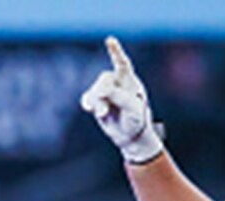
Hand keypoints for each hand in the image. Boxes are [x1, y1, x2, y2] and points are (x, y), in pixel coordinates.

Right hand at [79, 37, 163, 164]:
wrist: (131, 136)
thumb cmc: (136, 119)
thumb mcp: (132, 108)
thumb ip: (118, 96)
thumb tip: (102, 90)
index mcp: (130, 81)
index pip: (123, 64)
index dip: (116, 52)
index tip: (110, 40)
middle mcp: (117, 83)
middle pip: (105, 79)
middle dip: (103, 92)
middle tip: (105, 108)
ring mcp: (107, 93)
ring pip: (96, 90)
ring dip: (97, 102)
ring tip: (102, 114)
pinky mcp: (98, 102)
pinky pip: (88, 98)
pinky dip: (88, 103)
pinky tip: (89, 108)